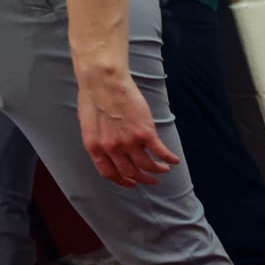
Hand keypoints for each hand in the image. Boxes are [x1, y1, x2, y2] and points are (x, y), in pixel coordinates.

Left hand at [63, 0, 179, 186]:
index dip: (123, 181)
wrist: (103, 81)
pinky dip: (168, 159)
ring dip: (158, 170)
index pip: (110, 173)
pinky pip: (160, 152)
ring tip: (164, 170)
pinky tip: (174, 161)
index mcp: (95, 147)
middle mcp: (112, 149)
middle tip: (153, 180)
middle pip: (131, 172)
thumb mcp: (90, 124)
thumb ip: (99, 139)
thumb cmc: (94, 97)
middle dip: (143, 179)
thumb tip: (110, 148)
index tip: (132, 183)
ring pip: (147, 166)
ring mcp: (129, 142)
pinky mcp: (145, 133)